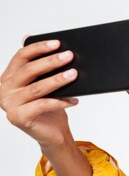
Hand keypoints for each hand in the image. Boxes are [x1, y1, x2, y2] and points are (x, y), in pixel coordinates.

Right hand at [1, 39, 91, 175]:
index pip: (21, 56)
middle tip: (69, 55)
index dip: (39, 48)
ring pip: (37, 88)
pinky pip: (42, 105)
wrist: (52, 133)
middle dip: (51, 62)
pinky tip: (74, 99)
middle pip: (29, 70)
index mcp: (8, 77)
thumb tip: (59, 49)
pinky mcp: (18, 117)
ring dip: (57, 80)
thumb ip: (45, 69)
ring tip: (74, 74)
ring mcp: (8, 104)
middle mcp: (4, 89)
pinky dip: (60, 101)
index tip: (57, 43)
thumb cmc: (50, 106)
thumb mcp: (48, 84)